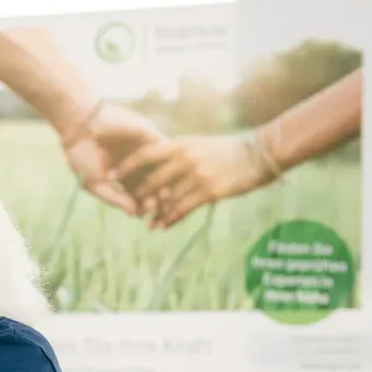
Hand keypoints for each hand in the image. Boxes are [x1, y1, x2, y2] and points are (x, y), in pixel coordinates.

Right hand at [62, 102, 163, 215]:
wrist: (79, 126)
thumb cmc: (82, 155)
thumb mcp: (94, 184)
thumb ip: (114, 198)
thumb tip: (134, 214)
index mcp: (125, 178)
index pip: (141, 196)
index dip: (144, 207)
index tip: (143, 215)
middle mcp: (139, 165)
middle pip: (156, 185)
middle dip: (158, 197)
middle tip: (156, 206)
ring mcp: (146, 150)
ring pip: (164, 169)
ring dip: (165, 182)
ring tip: (161, 194)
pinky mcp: (150, 135)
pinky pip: (165, 150)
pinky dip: (164, 163)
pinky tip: (160, 175)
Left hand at [115, 133, 273, 228]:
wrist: (260, 153)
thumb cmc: (229, 150)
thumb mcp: (200, 144)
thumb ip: (180, 153)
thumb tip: (160, 163)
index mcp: (182, 144)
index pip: (146, 154)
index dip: (126, 167)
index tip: (110, 176)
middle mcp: (186, 158)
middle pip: (152, 181)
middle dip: (139, 197)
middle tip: (131, 210)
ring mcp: (197, 175)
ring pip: (167, 199)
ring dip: (155, 214)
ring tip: (147, 224)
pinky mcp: (209, 191)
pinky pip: (183, 209)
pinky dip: (170, 219)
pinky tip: (162, 227)